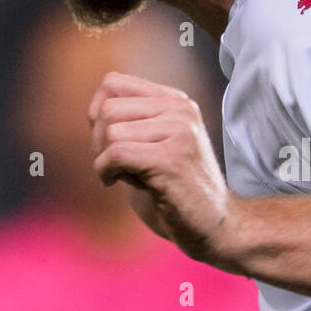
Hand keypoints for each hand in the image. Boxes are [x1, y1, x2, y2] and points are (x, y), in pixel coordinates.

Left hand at [88, 71, 236, 265]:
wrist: (215, 227)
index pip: (113, 83)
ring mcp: (180, 132)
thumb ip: (130, 122)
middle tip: (111, 166)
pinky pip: (117, 153)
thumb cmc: (175, 189)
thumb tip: (94, 109)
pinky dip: (104, 171)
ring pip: (111, 131)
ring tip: (120, 176)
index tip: (106, 142)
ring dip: (102, 159)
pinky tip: (114, 183)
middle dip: (97, 141)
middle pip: (108, 108)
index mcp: (175, 101)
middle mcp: (181, 110)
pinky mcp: (172, 159)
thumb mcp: (153, 145)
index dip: (97, 113)